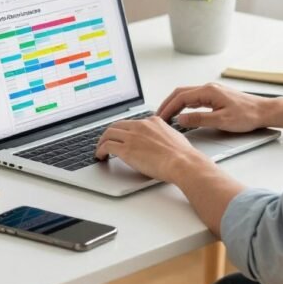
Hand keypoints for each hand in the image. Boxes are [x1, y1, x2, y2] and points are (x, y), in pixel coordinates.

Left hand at [94, 117, 210, 182]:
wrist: (183, 162)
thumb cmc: (182, 155)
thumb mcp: (173, 136)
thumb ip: (163, 134)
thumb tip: (160, 140)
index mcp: (153, 121)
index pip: (132, 123)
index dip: (124, 130)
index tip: (121, 136)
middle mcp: (141, 126)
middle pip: (117, 125)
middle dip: (110, 134)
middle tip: (106, 142)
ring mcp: (132, 136)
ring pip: (108, 133)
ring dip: (102, 142)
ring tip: (100, 150)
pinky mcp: (126, 149)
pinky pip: (106, 146)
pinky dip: (100, 150)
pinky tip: (100, 156)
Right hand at [157, 83, 267, 132]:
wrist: (263, 111)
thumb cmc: (247, 115)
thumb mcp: (221, 121)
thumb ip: (199, 120)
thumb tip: (181, 119)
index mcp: (208, 91)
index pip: (180, 97)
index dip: (168, 107)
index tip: (160, 117)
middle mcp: (208, 88)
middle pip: (181, 93)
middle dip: (168, 104)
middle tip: (159, 116)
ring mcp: (212, 91)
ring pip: (187, 95)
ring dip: (176, 104)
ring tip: (167, 116)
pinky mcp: (216, 96)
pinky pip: (195, 99)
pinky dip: (185, 105)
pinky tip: (183, 114)